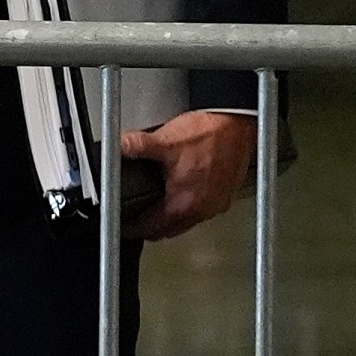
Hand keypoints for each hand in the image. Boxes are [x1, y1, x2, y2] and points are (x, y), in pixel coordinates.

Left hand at [120, 110, 256, 240]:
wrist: (237, 124)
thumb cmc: (209, 134)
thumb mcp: (163, 141)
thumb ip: (135, 146)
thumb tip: (118, 147)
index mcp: (184, 203)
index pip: (152, 228)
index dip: (133, 228)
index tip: (124, 226)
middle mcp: (203, 209)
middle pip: (170, 231)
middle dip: (151, 229)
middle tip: (136, 221)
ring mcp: (217, 204)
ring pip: (187, 223)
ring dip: (170, 220)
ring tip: (155, 210)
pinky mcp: (226, 195)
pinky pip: (202, 211)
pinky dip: (188, 208)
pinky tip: (182, 195)